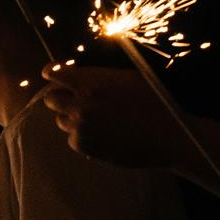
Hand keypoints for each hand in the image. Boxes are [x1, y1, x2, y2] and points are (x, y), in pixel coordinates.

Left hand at [40, 65, 184, 169]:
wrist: (168, 136)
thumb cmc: (154, 102)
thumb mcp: (127, 78)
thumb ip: (97, 77)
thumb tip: (76, 74)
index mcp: (90, 83)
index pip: (53, 74)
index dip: (53, 73)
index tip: (54, 75)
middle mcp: (79, 104)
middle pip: (50, 99)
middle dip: (60, 98)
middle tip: (76, 100)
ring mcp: (79, 126)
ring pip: (60, 120)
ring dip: (72, 118)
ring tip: (98, 120)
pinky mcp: (82, 145)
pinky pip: (72, 138)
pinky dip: (83, 136)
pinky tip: (105, 135)